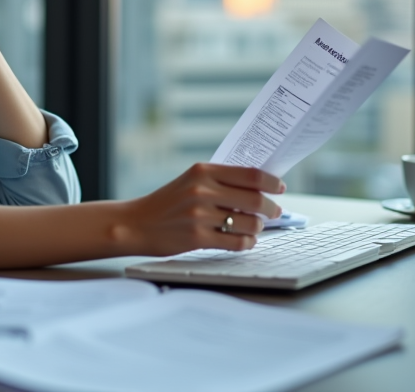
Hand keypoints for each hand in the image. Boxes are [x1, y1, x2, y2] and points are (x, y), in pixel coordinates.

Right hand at [120, 163, 284, 255]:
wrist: (135, 223)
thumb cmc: (167, 203)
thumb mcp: (190, 181)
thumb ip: (220, 181)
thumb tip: (258, 186)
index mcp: (203, 171)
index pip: (249, 174)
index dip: (270, 182)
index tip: (279, 188)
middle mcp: (202, 190)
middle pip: (254, 199)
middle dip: (270, 208)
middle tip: (274, 212)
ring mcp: (199, 215)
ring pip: (248, 223)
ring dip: (257, 227)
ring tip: (254, 228)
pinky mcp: (197, 238)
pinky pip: (235, 242)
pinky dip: (246, 242)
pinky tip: (244, 240)